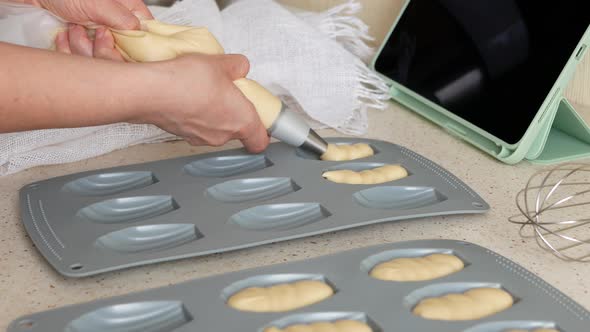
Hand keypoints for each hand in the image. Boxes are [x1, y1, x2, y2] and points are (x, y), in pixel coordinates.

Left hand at [30, 0, 152, 59]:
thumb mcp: (101, 3)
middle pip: (124, 55)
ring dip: (82, 46)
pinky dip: (68, 49)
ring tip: (74, 28)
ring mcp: (98, 37)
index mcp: (129, 11)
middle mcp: (115, 25)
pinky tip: (64, 36)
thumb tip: (143, 37)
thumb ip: (127, 21)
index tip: (126, 52)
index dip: (139, 49)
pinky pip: (81, 61)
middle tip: (95, 33)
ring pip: (101, 60)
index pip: (147, 37)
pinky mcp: (81, 46)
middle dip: (104, 48)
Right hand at [135, 54, 269, 152]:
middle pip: (237, 130)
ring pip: (215, 128)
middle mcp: (222, 135)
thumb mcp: (220, 63)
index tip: (263, 121)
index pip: (260, 141)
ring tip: (204, 90)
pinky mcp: (181, 134)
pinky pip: (195, 125)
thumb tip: (240, 67)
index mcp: (241, 121)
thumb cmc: (187, 82)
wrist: (150, 92)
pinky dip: (194, 114)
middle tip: (229, 93)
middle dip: (235, 112)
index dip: (264, 132)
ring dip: (213, 113)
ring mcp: (200, 137)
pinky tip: (187, 95)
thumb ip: (236, 66)